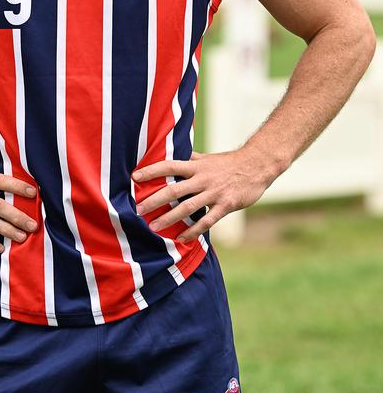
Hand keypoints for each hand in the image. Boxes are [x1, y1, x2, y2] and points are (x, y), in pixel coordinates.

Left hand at [133, 149, 270, 242]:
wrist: (257, 166)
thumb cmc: (228, 162)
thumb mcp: (207, 158)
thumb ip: (189, 159)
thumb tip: (171, 154)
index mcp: (196, 166)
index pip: (169, 166)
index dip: (151, 171)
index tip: (134, 177)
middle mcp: (202, 179)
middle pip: (174, 190)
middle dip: (154, 200)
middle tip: (137, 210)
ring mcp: (214, 193)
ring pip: (187, 207)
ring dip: (169, 218)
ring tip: (153, 227)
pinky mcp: (225, 205)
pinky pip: (207, 221)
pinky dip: (193, 231)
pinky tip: (181, 238)